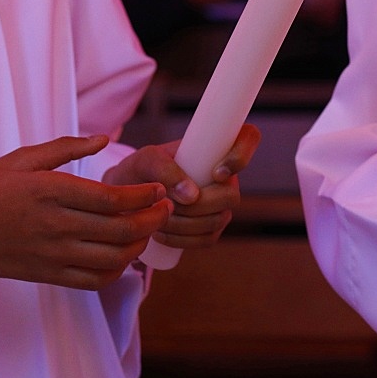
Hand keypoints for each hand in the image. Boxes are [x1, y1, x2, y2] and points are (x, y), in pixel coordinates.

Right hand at [0, 135, 172, 288]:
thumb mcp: (22, 159)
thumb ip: (66, 148)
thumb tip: (104, 139)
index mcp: (52, 192)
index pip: (113, 198)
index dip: (145, 195)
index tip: (159, 188)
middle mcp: (56, 225)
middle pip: (121, 229)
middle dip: (154, 219)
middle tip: (166, 208)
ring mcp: (53, 254)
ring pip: (113, 257)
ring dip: (141, 245)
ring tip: (149, 229)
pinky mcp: (48, 275)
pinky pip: (93, 280)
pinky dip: (118, 271)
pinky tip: (124, 255)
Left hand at [103, 124, 259, 248]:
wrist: (128, 198)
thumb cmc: (141, 170)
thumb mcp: (147, 161)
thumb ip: (166, 170)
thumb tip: (192, 196)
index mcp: (217, 147)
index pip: (249, 138)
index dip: (241, 155)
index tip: (215, 173)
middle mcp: (228, 176)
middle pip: (232, 196)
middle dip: (199, 205)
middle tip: (167, 204)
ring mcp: (222, 204)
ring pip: (219, 220)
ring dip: (184, 223)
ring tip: (158, 216)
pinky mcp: (212, 228)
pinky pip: (208, 239)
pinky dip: (182, 239)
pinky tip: (161, 232)